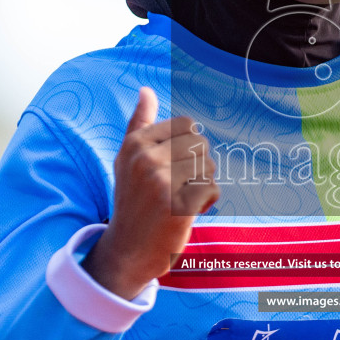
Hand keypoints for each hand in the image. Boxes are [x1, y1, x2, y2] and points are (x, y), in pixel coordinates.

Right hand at [81, 86, 217, 298]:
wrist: (128, 249)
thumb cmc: (133, 200)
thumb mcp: (128, 159)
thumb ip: (139, 123)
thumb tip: (146, 90)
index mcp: (135, 143)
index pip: (187, 127)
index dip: (187, 149)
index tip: (170, 168)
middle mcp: (146, 158)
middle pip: (200, 145)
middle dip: (197, 167)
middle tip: (177, 188)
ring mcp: (161, 180)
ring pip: (208, 166)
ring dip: (203, 184)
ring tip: (181, 199)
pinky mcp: (178, 203)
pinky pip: (211, 189)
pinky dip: (207, 202)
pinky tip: (188, 213)